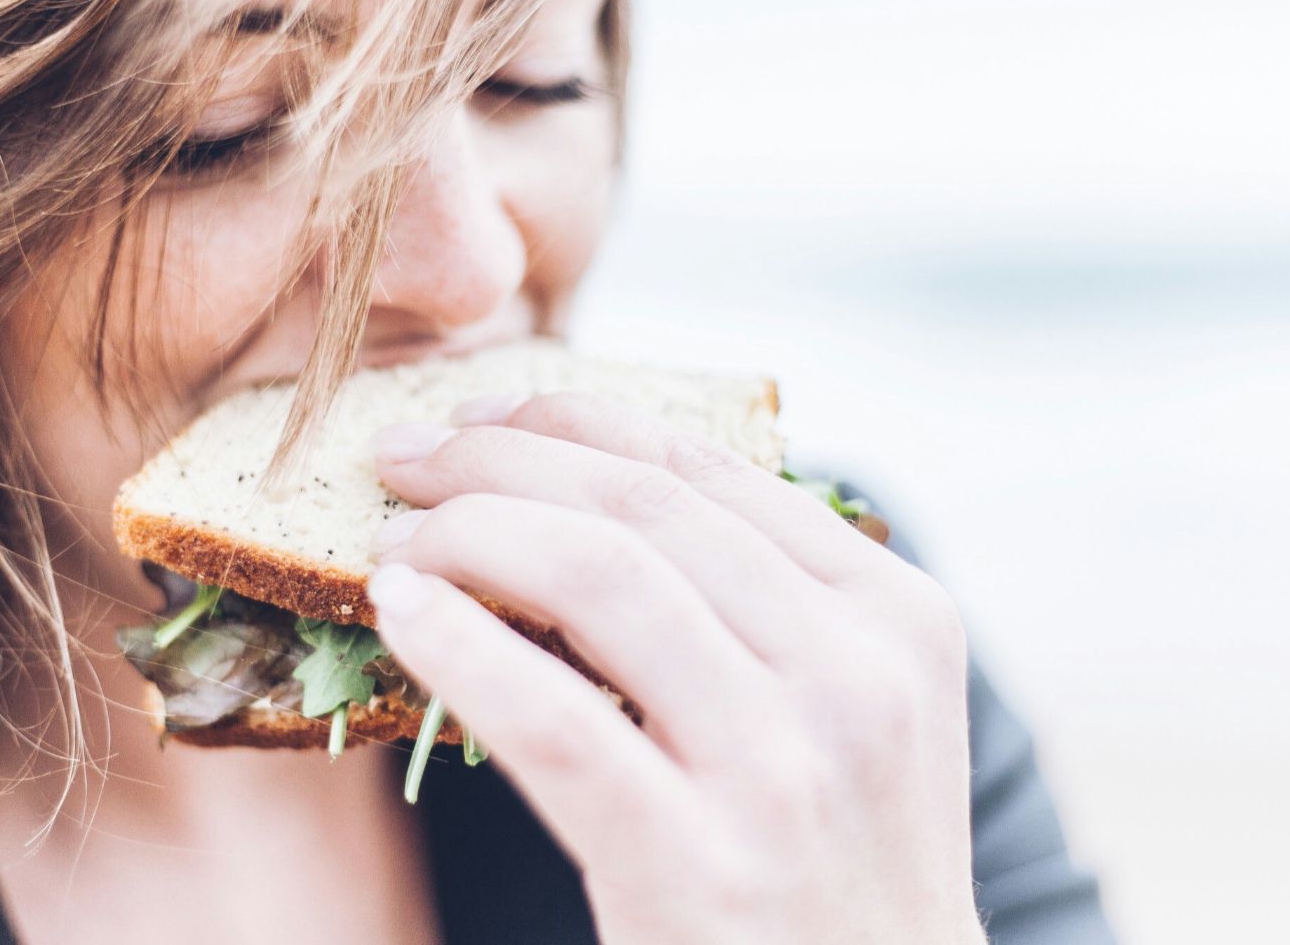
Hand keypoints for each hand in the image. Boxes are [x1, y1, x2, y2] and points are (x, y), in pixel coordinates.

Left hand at [365, 394, 986, 944]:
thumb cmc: (834, 873)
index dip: (571, 421)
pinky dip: (458, 646)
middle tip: (403, 460)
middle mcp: (856, 675)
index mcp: (895, 617)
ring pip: (599, 577)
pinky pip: (552, 719)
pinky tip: (400, 615)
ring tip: (393, 540)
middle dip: (499, 460)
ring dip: (468, 534)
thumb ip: (760, 609)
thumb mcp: (847, 719)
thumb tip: (581, 497)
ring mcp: (785, 772)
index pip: (707, 469)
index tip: (480, 417)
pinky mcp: (700, 868)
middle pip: (642, 508)